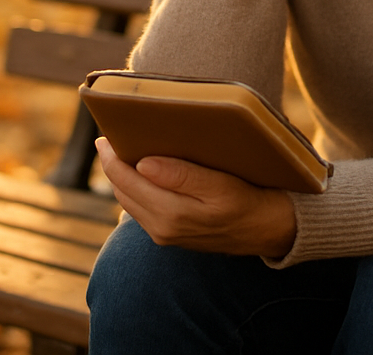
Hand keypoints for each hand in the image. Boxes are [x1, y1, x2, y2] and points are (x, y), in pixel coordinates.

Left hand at [96, 138, 296, 258]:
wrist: (269, 230)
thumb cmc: (248, 200)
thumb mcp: (220, 185)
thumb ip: (181, 176)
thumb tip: (142, 164)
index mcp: (171, 214)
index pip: (126, 180)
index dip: (111, 157)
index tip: (103, 136)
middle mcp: (162, 229)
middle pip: (122, 191)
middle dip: (112, 165)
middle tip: (109, 138)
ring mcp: (164, 235)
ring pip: (129, 202)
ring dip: (122, 178)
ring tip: (121, 152)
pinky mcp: (170, 236)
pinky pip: (141, 210)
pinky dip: (135, 190)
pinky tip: (141, 174)